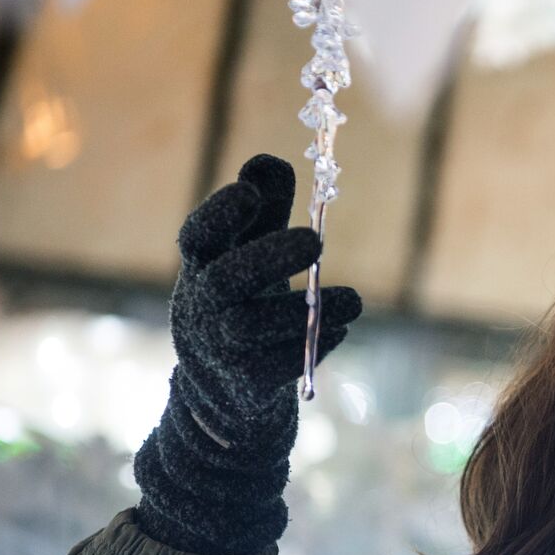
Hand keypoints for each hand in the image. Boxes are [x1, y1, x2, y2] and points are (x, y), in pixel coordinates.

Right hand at [169, 154, 360, 443]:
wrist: (226, 393)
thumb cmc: (244, 305)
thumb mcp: (251, 254)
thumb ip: (264, 211)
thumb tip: (270, 162)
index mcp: (203, 267)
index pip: (198, 236)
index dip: (220, 214)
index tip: (250, 192)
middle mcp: (202, 306)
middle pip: (225, 280)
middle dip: (269, 257)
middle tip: (317, 239)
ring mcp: (218, 349)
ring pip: (252, 327)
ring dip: (308, 310)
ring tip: (356, 300)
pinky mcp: (244, 385)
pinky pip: (276, 366)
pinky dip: (312, 346)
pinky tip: (341, 330)